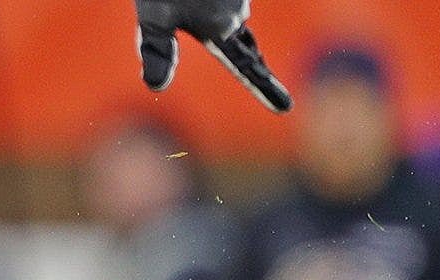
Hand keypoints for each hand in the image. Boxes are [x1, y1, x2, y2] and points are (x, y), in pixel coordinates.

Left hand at [133, 0, 290, 112]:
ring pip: (228, 15)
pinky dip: (214, 6)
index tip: (285, 109)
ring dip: (211, 14)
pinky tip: (201, 3)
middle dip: (228, 43)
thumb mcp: (154, 16)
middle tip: (229, 50)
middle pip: (235, 39)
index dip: (265, 89)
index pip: (246, 67)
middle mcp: (237, 13)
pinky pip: (227, 4)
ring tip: (189, 5)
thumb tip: (156, 86)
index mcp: (220, 30)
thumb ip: (158, 51)